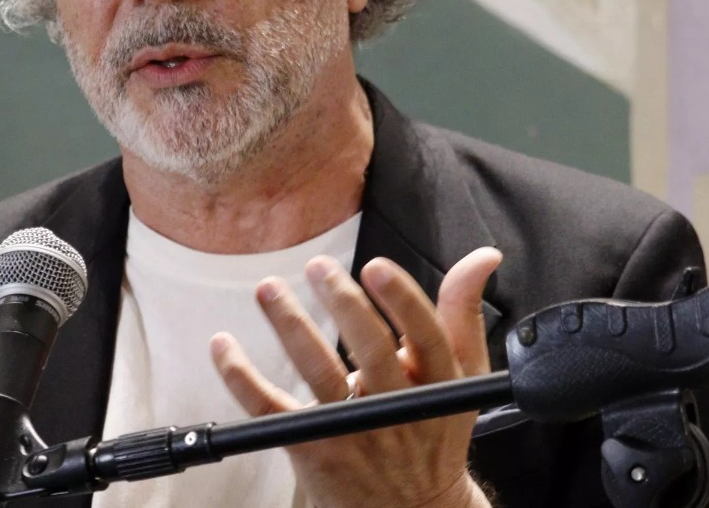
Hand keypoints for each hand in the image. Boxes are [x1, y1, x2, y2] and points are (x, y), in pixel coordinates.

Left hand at [210, 248, 502, 507]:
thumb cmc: (430, 431)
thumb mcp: (460, 377)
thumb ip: (462, 313)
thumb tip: (483, 257)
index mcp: (439, 386)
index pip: (427, 338)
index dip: (402, 301)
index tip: (375, 266)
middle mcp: (398, 410)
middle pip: (372, 352)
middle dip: (343, 304)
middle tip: (318, 267)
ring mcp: (354, 433)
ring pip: (319, 374)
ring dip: (292, 327)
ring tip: (270, 289)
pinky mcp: (315, 450)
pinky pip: (271, 410)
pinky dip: (242, 376)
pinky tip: (224, 346)